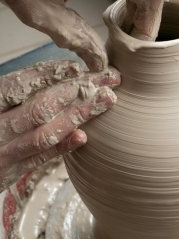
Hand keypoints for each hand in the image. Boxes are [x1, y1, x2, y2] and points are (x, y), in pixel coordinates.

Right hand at [0, 60, 119, 191]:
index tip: (76, 67)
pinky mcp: (8, 172)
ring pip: (45, 130)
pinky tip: (82, 137)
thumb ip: (10, 94)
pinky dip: (60, 148)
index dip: (50, 74)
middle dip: (78, 90)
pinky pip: (37, 158)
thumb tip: (48, 78)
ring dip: (79, 115)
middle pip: (42, 104)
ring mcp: (3, 151)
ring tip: (105, 101)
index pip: (21, 84)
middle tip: (108, 79)